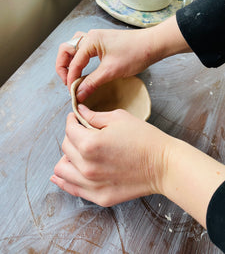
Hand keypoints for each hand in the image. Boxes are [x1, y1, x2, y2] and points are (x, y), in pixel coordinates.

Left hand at [50, 105, 171, 205]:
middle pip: (65, 148)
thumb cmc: (145, 138)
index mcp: (90, 144)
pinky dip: (66, 179)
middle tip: (81, 132)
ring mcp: (92, 184)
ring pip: (62, 170)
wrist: (164, 165)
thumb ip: (93, 116)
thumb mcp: (119, 118)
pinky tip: (65, 173)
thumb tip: (79, 111)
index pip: (69, 129)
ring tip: (77, 152)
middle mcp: (86, 166)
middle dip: (71, 136)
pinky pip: (72, 188)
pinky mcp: (99, 197)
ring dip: (67, 157)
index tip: (75, 117)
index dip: (71, 120)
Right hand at [56, 28, 159, 101]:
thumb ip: (92, 82)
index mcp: (90, 41)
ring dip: (70, 62)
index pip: (73, 62)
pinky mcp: (102, 43)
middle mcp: (90, 36)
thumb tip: (79, 94)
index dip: (71, 79)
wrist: (152, 45)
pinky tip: (83, 70)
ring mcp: (96, 38)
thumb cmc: (135, 54)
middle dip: (63, 67)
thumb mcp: (111, 71)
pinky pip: (83, 50)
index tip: (73, 93)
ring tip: (72, 76)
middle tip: (68, 83)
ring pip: (73, 48)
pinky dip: (79, 60)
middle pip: (66, 50)